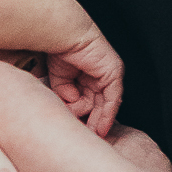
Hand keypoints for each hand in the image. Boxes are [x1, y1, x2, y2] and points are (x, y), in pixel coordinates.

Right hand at [45, 20, 123, 134]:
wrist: (63, 34)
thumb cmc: (58, 51)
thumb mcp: (60, 80)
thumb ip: (66, 95)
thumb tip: (71, 106)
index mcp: (89, 74)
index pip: (91, 100)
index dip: (85, 116)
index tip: (80, 131)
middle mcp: (101, 75)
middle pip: (99, 104)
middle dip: (92, 122)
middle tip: (86, 137)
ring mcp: (110, 74)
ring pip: (104, 104)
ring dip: (93, 118)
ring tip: (79, 123)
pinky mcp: (113, 74)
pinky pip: (112, 99)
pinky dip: (107, 115)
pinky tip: (100, 128)